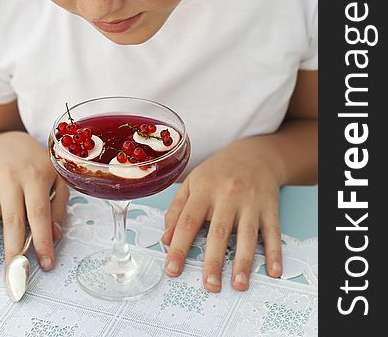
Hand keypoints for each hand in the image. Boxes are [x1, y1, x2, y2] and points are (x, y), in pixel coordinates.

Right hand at [0, 131, 69, 278]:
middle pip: (12, 220)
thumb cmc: (36, 163)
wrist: (7, 142)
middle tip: (16, 277)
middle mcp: (10, 182)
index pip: (39, 213)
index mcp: (34, 177)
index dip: (42, 240)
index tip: (46, 265)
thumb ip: (58, 204)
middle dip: (13, 251)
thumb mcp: (56, 175)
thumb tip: (56, 236)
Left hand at [162, 137, 282, 291]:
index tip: (172, 269)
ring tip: (238, 284)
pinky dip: (274, 252)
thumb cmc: (219, 171)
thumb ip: (177, 209)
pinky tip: (273, 270)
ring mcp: (250, 201)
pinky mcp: (269, 207)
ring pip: (246, 234)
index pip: (188, 221)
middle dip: (213, 260)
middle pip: (218, 231)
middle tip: (209, 285)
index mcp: (204, 189)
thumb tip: (165, 238)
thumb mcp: (193, 182)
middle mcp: (227, 195)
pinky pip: (272, 231)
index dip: (179, 246)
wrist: (254, 154)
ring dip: (243, 261)